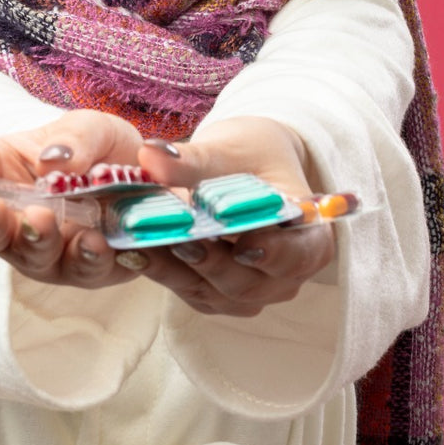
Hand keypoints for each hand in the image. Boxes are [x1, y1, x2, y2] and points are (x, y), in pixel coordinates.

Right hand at [0, 110, 142, 289]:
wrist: (148, 182)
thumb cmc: (101, 150)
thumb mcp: (90, 128)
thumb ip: (72, 139)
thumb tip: (51, 160)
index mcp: (2, 173)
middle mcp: (16, 218)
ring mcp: (48, 249)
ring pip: (32, 255)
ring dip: (35, 239)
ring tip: (43, 220)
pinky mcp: (88, 269)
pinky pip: (84, 270)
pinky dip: (87, 257)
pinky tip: (93, 242)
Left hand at [131, 117, 337, 316]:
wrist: (242, 167)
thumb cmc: (249, 156)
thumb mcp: (228, 150)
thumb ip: (193, 159)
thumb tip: (151, 154)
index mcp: (308, 236)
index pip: (300, 254)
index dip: (275, 254)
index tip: (245, 245)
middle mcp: (284, 274)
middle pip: (251, 283)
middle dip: (211, 264)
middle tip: (178, 241)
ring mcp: (251, 289)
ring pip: (216, 293)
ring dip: (178, 272)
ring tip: (142, 246)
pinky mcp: (217, 294)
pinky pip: (192, 292)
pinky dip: (165, 273)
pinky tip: (135, 252)